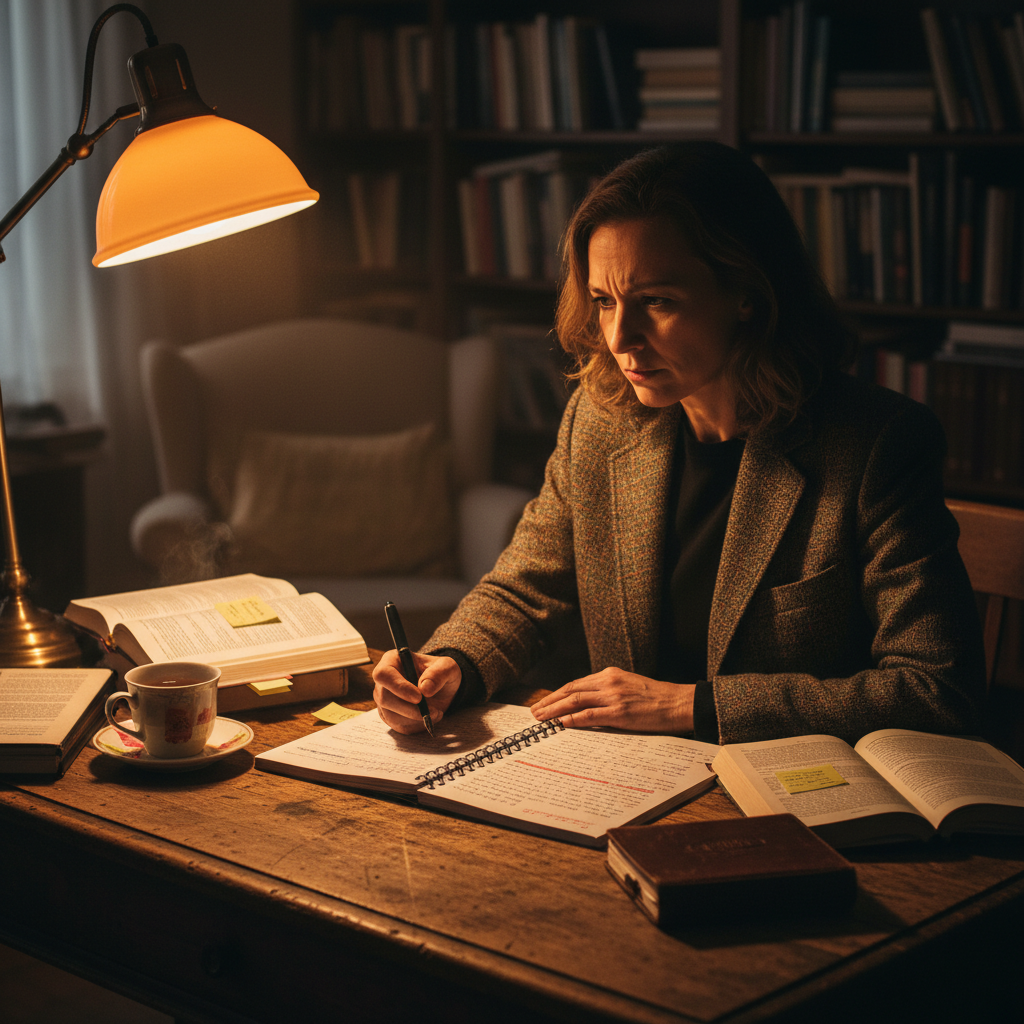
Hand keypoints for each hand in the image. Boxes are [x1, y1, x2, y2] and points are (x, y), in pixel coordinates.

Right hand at [372, 650, 461, 733]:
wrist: (441, 689)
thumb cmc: (440, 673)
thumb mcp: (447, 667)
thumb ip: (439, 673)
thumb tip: (425, 689)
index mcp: (392, 660)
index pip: (383, 674)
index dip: (399, 687)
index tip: (419, 697)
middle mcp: (383, 680)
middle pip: (385, 698)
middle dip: (410, 709)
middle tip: (434, 710)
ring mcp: (383, 699)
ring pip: (391, 715)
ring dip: (416, 718)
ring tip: (436, 712)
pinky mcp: (389, 715)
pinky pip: (398, 726)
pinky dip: (416, 725)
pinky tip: (428, 717)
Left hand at [530, 668, 694, 733]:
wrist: (677, 703)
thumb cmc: (655, 697)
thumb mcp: (628, 685)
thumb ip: (608, 691)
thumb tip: (587, 704)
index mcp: (609, 675)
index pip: (576, 684)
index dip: (557, 694)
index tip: (545, 702)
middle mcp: (608, 682)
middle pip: (571, 690)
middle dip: (550, 701)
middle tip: (535, 711)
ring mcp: (613, 697)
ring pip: (576, 701)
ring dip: (555, 710)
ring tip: (541, 718)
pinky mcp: (620, 712)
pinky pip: (591, 715)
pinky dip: (574, 719)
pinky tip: (562, 724)